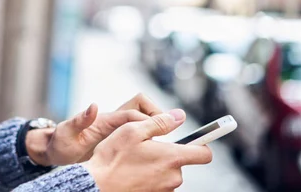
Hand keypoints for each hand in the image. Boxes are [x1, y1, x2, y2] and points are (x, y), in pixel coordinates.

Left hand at [27, 93, 162, 165]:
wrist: (55, 151)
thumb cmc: (60, 144)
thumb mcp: (67, 133)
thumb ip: (79, 120)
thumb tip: (93, 105)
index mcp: (104, 120)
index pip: (131, 114)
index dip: (147, 120)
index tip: (162, 131)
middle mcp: (113, 120)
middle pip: (141, 106)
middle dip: (157, 114)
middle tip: (168, 131)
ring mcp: (116, 128)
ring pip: (142, 117)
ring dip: (156, 124)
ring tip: (167, 141)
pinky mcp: (118, 138)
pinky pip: (139, 131)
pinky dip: (151, 136)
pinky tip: (156, 151)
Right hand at [82, 110, 212, 191]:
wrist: (96, 186)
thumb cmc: (112, 157)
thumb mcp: (132, 130)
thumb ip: (159, 123)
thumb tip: (179, 116)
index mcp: (171, 157)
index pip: (204, 153)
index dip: (202, 144)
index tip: (198, 138)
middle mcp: (172, 177)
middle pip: (181, 162)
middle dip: (168, 154)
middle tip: (146, 147)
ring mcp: (164, 190)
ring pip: (168, 173)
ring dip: (157, 166)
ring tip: (135, 161)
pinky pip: (158, 184)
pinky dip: (149, 177)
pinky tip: (132, 172)